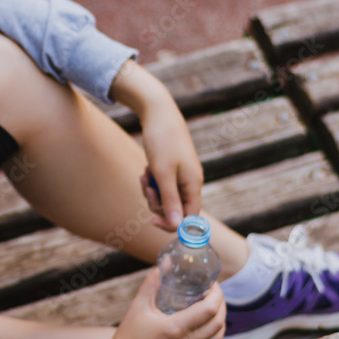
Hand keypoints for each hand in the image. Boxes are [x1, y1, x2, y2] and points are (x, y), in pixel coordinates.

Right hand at [81, 267, 225, 338]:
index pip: (209, 309)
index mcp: (175, 329)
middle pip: (218, 323)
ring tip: (215, 310)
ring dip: (221, 322)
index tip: (214, 285)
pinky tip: (210, 332)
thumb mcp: (137, 306)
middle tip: (215, 294)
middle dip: (222, 305)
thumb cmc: (127, 337)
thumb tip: (166, 263)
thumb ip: (152, 283)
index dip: (217, 294)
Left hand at [109, 61, 203, 230]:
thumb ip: (170, 200)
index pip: (189, 217)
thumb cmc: (162, 141)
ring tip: (145, 174)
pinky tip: (145, 169)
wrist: (158, 112)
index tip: (152, 220)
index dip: (172, 223)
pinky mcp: (173, 168)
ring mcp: (182, 175)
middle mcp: (191, 181)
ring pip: (165, 196)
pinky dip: (152, 180)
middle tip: (146, 186)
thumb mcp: (162, 173)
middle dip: (156, 202)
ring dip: (151, 190)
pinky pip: (162, 184)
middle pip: (175, 208)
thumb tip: (176, 226)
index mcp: (194, 184)